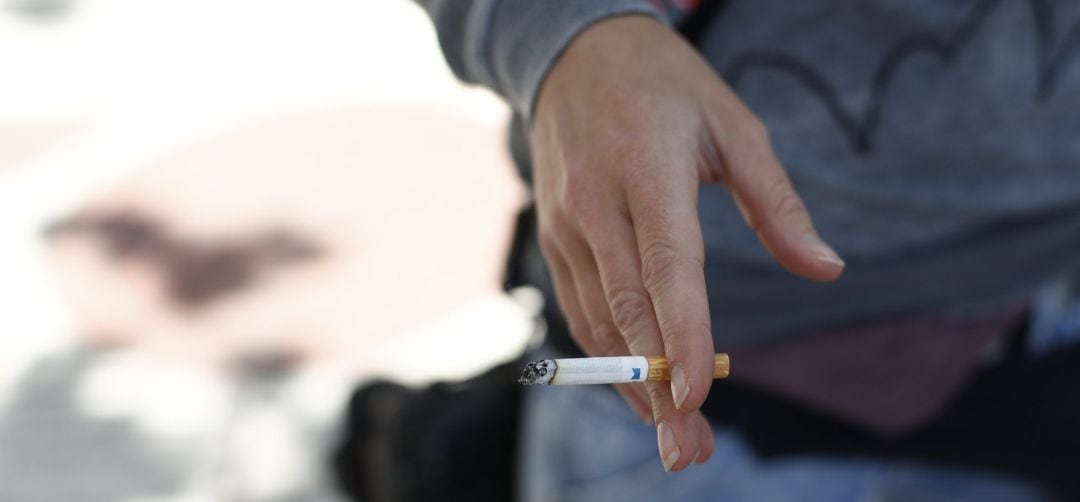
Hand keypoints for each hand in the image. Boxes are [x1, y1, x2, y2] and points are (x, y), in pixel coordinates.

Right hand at [530, 15, 844, 471]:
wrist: (575, 53)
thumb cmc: (665, 86)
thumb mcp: (734, 126)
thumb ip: (776, 203)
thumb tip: (826, 269)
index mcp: (648, 170)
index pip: (666, 265)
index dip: (680, 333)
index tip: (696, 395)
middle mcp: (596, 203)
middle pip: (629, 310)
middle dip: (658, 388)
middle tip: (688, 449)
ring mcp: (566, 223)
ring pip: (599, 320)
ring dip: (631, 385)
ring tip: (671, 434)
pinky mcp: (551, 235)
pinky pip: (579, 306)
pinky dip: (609, 353)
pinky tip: (636, 386)